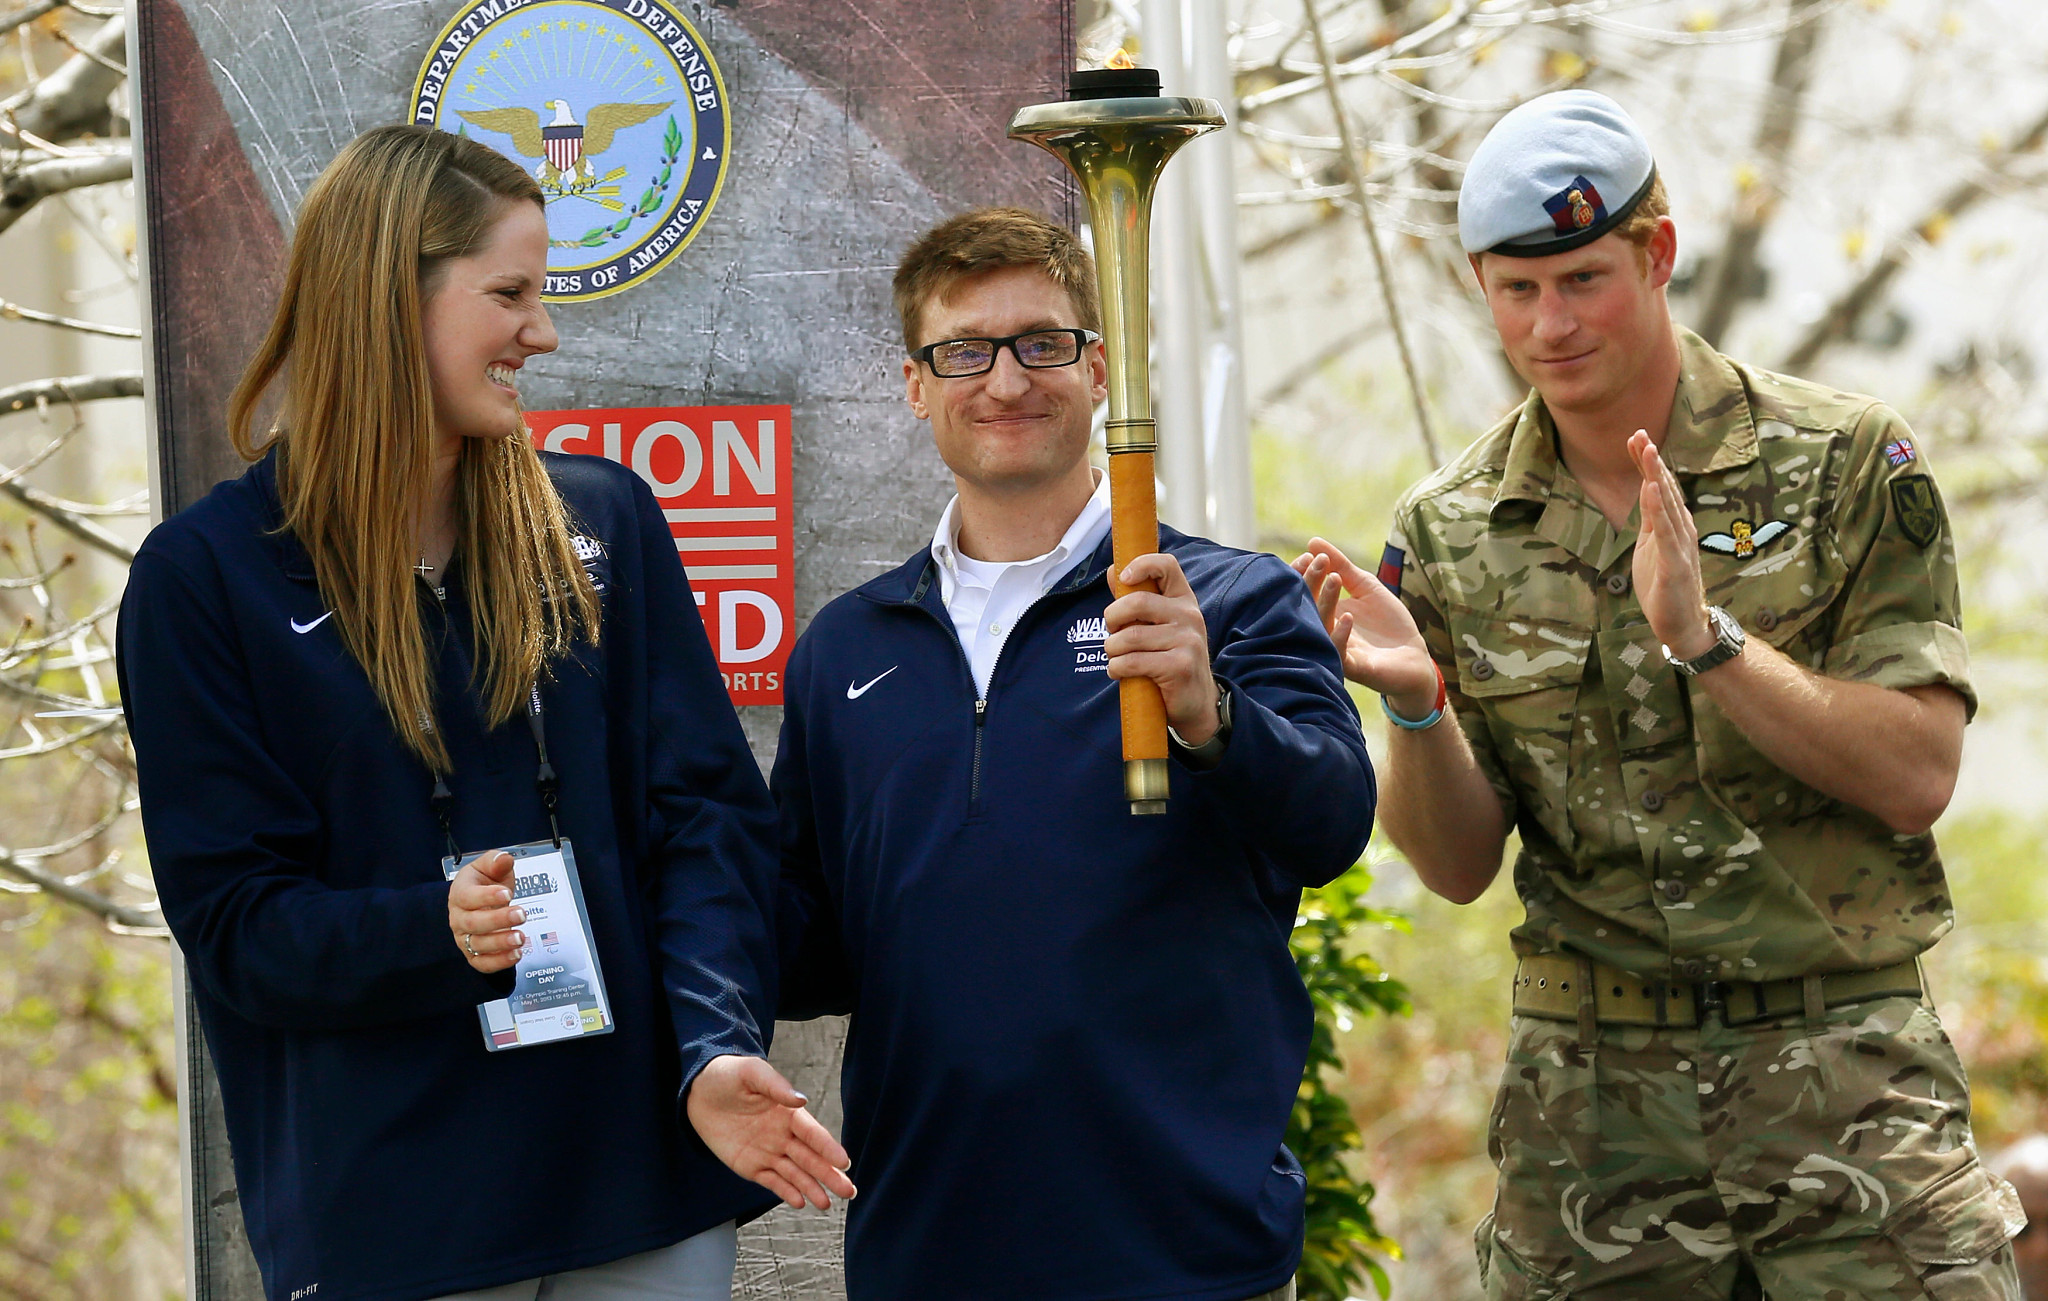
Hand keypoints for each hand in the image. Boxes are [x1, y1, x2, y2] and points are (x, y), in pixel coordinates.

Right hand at [447, 850, 524, 973]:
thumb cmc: (483, 884)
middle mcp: (459, 918)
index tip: (507, 894)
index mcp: (460, 893)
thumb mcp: (489, 867)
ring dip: (500, 943)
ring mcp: (465, 938)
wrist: (478, 902)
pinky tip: (516, 954)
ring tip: (520, 938)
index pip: (467, 897)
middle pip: (473, 923)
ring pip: (478, 945)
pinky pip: (482, 963)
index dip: (486, 896)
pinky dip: (499, 962)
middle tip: (521, 914)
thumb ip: (496, 861)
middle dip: (498, 920)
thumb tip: (504, 858)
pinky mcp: (474, 955)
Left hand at [686, 1054, 856, 1210]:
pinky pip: (771, 1181)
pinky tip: (800, 1202)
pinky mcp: (750, 1166)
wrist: (699, 1090)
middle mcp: (783, 1135)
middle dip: (830, 1175)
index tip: (844, 1162)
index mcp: (788, 1113)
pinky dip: (786, 1191)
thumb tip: (801, 1100)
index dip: (828, 1148)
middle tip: (849, 1191)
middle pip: (810, 1159)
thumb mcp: (752, 1073)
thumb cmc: (729, 1075)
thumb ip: (776, 1086)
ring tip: (827, 1205)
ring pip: (795, 1174)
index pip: (813, 1134)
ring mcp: (768, 1152)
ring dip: (812, 1188)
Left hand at [1105, 552, 1218, 743]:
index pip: (1167, 566)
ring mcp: (1187, 641)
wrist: (1197, 702)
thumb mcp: (1159, 626)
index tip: (1124, 578)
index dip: (1142, 564)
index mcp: (1183, 600)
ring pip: (1129, 636)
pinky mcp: (1179, 666)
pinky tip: (1120, 672)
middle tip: (1112, 633)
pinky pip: (1132, 661)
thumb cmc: (1170, 659)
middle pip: (1137, 602)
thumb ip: (1136, 601)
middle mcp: (1189, 616)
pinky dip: (1117, 668)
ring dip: (1112, 649)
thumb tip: (1114, 571)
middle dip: (1112, 618)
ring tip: (1116, 657)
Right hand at [1290, 538, 1437, 715]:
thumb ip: (1342, 565)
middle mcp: (1324, 630)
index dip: (1302, 573)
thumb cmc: (1388, 623)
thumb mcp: (1365, 587)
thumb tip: (1313, 541)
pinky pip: (1338, 652)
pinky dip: (1340, 635)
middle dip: (1309, 582)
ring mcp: (1335, 649)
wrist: (1413, 656)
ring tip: (1334, 578)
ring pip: (1320, 626)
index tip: (1310, 555)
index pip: (1302, 591)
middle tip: (1318, 562)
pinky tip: (1347, 617)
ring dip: (1325, 601)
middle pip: (1305, 606)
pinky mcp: (1351, 667)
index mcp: (1324, 611)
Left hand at [1628, 431, 1713, 660]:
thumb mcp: (1651, 544)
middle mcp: (1680, 528)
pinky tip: (1651, 489)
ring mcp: (1679, 544)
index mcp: (1671, 524)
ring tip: (1648, 451)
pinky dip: (1658, 508)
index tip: (1635, 437)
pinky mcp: (1676, 562)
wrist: (1681, 624)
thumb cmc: (1664, 585)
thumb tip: (1645, 489)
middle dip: (1651, 461)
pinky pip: (1666, 531)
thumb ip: (1650, 517)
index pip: (1657, 487)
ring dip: (1657, 476)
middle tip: (1639, 433)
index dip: (1646, 463)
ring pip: (1667, 504)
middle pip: (1664, 488)